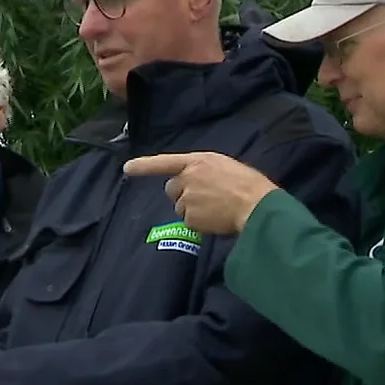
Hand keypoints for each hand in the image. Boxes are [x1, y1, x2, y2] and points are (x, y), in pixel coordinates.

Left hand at [122, 151, 279, 235]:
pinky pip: (189, 222)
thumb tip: (196, 182)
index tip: (127, 168)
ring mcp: (188, 197)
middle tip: (204, 199)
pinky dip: (199, 223)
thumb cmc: (249, 185)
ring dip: (192, 210)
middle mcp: (189, 177)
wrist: (256, 205)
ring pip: (180, 207)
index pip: (165, 162)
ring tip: (216, 209)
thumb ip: (205, 171)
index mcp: (199, 160)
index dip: (144, 166)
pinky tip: (216, 219)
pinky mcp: (190, 217)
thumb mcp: (225, 166)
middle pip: (171, 189)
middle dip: (181, 195)